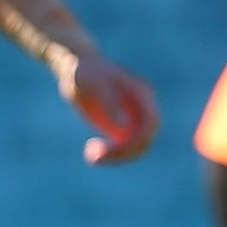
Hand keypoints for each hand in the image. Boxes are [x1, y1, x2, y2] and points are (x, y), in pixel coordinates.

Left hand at [49, 44, 157, 164]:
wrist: (75, 69)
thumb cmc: (84, 72)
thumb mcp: (93, 84)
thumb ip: (108, 102)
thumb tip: (121, 127)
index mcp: (141, 93)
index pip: (151, 122)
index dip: (138, 140)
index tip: (114, 150)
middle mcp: (142, 108)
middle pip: (146, 140)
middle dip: (124, 153)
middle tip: (96, 156)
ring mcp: (134, 120)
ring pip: (136, 149)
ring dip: (116, 158)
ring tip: (91, 156)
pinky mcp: (122, 129)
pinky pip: (123, 149)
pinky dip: (110, 156)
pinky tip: (90, 152)